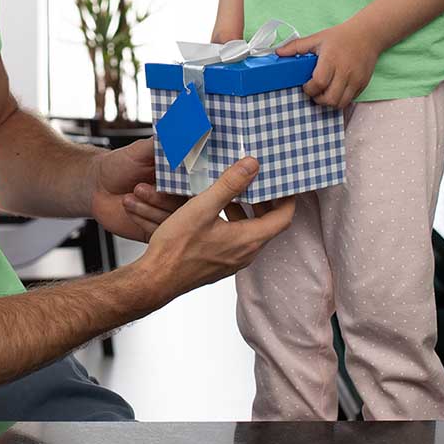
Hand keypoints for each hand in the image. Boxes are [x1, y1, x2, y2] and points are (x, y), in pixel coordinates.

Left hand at [89, 138, 188, 242]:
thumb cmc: (119, 164)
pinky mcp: (156, 231)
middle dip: (162, 197)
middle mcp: (179, 198)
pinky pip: (159, 232)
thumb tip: (185, 129)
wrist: (96, 186)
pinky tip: (129, 206)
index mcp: (182, 177)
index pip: (200, 184)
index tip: (174, 180)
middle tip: (139, 187)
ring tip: (130, 195)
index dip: (190, 184)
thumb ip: (164, 143)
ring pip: (172, 221)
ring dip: (148, 207)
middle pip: (188, 207)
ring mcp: (169, 216)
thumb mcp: (141, 149)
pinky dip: (142, 219)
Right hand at [140, 158, 294, 298]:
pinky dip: (235, 222)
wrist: (157, 278)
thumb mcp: (203, 207)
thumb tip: (251, 166)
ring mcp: (233, 261)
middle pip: (268, 225)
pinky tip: (216, 212)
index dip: (287, 199)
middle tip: (258, 183)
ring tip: (233, 193)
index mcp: (248, 240)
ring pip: (251, 232)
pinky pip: (237, 240)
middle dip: (265, 202)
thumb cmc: (177, 247)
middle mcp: (245, 254)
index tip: (283, 183)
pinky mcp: (220, 263)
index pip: (283, 218)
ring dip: (247, 211)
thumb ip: (229, 185)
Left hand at [276, 21, 380, 108]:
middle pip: (330, 98)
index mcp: (331, 59)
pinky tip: (334, 90)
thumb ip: (296, 46)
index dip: (309, 89)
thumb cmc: (340, 36)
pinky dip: (340, 99)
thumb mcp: (317, 38)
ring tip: (323, 93)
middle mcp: (345, 71)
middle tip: (313, 92)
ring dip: (329, 102)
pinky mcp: (363, 84)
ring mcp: (356, 79)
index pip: (318, 83)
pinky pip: (350, 100)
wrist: (368, 35)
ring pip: (340, 103)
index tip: (305, 85)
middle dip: (318, 99)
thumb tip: (278, 52)